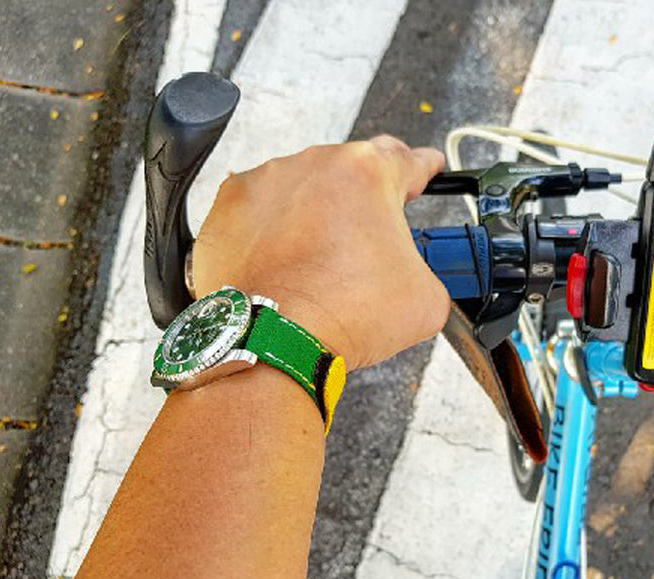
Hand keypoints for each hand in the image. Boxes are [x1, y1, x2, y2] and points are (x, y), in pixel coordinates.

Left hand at [193, 135, 448, 370]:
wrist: (275, 343)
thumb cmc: (341, 316)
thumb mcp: (424, 299)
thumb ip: (426, 269)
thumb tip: (411, 276)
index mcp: (367, 173)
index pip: (408, 160)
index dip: (423, 168)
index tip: (425, 167)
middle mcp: (313, 165)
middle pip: (349, 172)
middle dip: (362, 201)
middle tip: (365, 238)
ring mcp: (264, 183)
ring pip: (301, 189)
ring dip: (313, 215)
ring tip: (317, 264)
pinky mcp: (227, 208)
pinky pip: (259, 210)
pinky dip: (271, 231)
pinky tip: (282, 263)